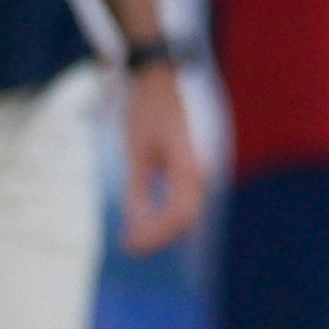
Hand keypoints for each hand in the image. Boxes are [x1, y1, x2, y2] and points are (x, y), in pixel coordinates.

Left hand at [118, 62, 205, 253]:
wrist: (160, 80)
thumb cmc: (147, 110)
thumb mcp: (135, 149)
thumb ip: (138, 188)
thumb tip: (135, 224)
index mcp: (188, 168)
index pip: (178, 217)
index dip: (154, 236)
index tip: (129, 246)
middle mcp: (200, 174)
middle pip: (186, 222)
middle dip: (158, 239)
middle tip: (129, 248)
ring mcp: (198, 173)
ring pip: (187, 216)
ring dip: (162, 231)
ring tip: (133, 239)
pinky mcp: (191, 172)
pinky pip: (184, 203)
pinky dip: (166, 218)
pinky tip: (145, 222)